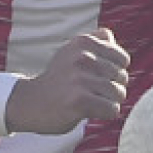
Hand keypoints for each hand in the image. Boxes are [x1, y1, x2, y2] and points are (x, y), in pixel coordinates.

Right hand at [6, 28, 130, 134]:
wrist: (29, 102)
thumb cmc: (58, 79)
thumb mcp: (71, 52)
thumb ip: (94, 42)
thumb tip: (111, 38)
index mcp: (83, 42)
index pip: (123, 59)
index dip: (115, 72)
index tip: (97, 78)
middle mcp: (83, 57)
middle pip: (122, 78)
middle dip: (111, 89)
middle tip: (90, 92)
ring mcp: (80, 78)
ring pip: (119, 94)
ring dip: (108, 102)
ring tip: (90, 101)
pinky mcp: (79, 100)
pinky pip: (112, 109)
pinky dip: (104, 114)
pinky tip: (88, 111)